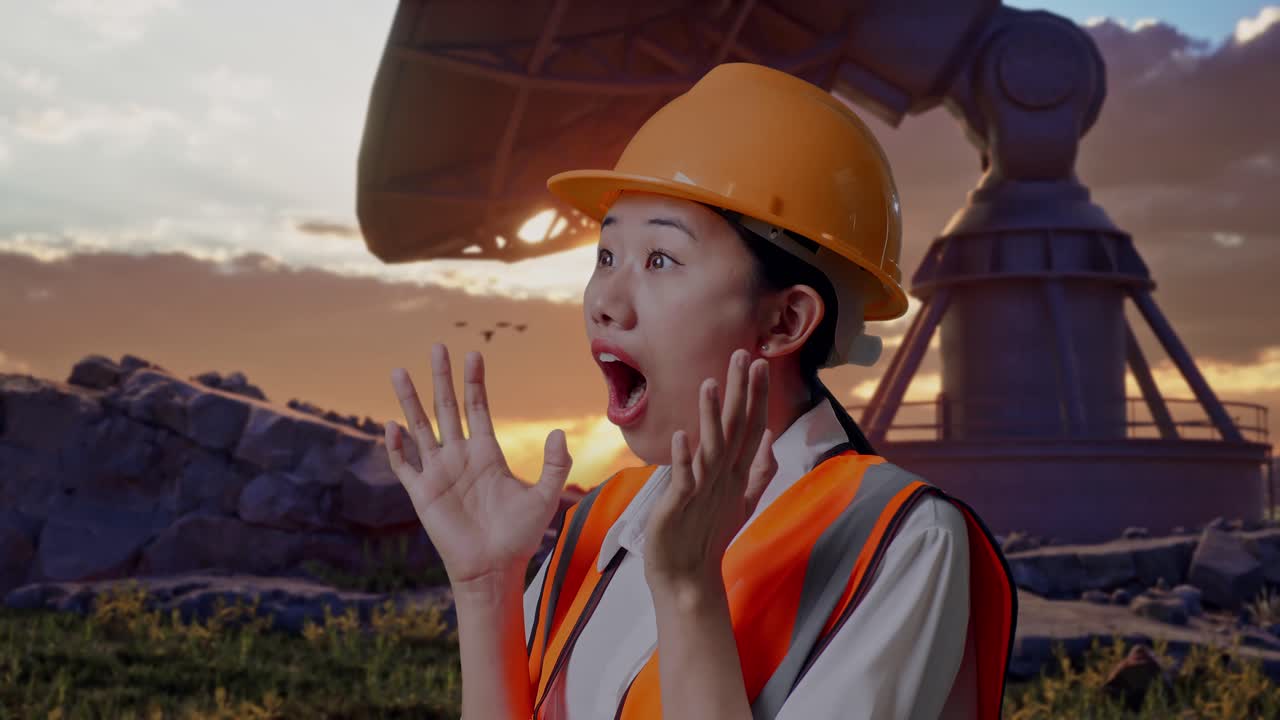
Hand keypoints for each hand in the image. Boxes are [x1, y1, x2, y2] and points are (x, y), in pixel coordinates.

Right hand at [385, 344, 572, 594]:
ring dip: (410, 400)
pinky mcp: (422, 493)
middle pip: (446, 408)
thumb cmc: (520, 536)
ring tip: (399, 372)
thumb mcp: (545, 497)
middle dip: (442, 378)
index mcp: (486, 453)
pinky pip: (405, 465)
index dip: (475, 382)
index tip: (473, 354)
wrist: (493, 569)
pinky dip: (397, 446)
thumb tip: (557, 433)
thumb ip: (555, 465)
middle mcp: (459, 457)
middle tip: (437, 346)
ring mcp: (438, 473)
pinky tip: (392, 425)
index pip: (478, 408)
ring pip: (420, 428)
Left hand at [643, 348, 776, 594]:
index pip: (752, 427)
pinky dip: (683, 458)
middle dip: (740, 393)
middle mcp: (723, 478)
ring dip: (711, 417)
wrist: (687, 577)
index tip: (760, 362)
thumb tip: (771, 439)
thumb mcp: (740, 500)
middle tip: (744, 356)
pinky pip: (683, 478)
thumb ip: (759, 470)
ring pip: (711, 448)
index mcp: (735, 473)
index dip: (756, 396)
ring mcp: (703, 491)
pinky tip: (682, 435)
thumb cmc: (709, 535)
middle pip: (736, 429)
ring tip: (709, 384)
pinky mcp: (680, 505)